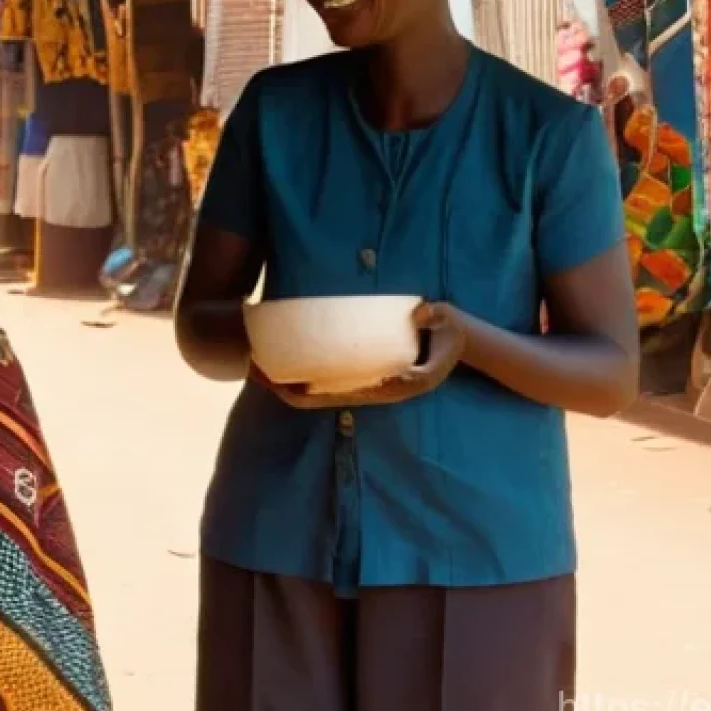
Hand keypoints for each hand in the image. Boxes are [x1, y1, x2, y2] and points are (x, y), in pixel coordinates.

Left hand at [249, 301, 464, 409]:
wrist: (460, 345)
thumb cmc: (450, 337)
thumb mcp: (446, 330)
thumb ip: (435, 322)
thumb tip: (420, 312)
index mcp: (378, 387)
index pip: (324, 398)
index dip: (292, 391)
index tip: (268, 377)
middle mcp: (364, 388)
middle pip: (308, 395)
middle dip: (277, 384)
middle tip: (250, 362)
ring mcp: (360, 379)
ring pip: (312, 386)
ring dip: (283, 376)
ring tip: (257, 357)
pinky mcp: (361, 368)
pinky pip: (323, 373)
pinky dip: (301, 366)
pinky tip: (284, 351)